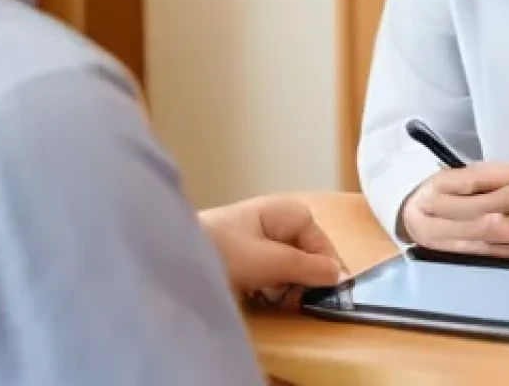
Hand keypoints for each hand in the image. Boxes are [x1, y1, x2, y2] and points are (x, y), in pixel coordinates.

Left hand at [199, 194, 346, 304]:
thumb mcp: (269, 262)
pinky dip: (267, 284)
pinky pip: (267, 269)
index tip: (324, 291)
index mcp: (282, 211)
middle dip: (301, 275)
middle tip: (293, 298)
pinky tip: (256, 295)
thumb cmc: (221, 251)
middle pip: (303, 250)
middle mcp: (272, 219)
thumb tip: (339, 274)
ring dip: (283, 283)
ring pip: (286, 263)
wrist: (168, 255)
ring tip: (271, 297)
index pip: (318, 237)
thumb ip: (306, 267)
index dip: (324, 262)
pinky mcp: (240, 254)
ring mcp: (255, 236)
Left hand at [401, 163, 508, 263]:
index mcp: (508, 173)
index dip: (440, 187)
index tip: (419, 194)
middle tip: (415, 215)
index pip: (468, 177)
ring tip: (425, 233)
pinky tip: (450, 249)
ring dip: (450, 233)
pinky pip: (495, 249)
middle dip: (440, 212)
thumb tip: (436, 187)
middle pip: (472, 204)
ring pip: (482, 228)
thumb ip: (478, 183)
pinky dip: (470, 249)